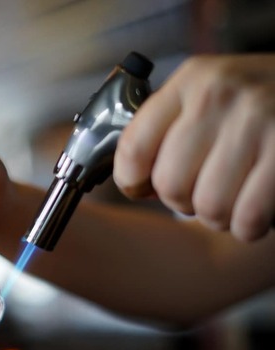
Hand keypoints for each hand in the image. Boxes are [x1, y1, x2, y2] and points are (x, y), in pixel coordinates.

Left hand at [115, 54, 274, 241]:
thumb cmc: (265, 100)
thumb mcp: (214, 94)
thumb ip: (171, 128)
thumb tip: (135, 184)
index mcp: (192, 79)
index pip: (133, 146)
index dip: (131, 181)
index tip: (141, 188)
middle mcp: (221, 94)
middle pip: (169, 184)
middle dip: (184, 201)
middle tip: (205, 191)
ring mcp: (259, 119)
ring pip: (208, 206)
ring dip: (219, 216)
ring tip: (234, 199)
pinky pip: (249, 216)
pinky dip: (249, 226)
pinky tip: (256, 211)